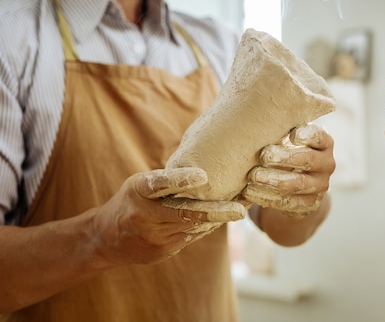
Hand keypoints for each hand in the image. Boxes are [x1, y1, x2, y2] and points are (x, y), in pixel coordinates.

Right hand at [92, 167, 245, 266]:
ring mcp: (154, 237)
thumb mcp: (141, 184)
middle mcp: (145, 216)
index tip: (202, 176)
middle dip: (216, 211)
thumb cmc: (131, 201)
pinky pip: (192, 237)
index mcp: (139, 191)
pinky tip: (222, 217)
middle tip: (240, 209)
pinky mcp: (163, 252)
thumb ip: (168, 181)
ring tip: (242, 207)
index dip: (181, 179)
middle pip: (185, 213)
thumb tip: (207, 171)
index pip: (160, 183)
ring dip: (218, 218)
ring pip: (194, 226)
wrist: (105, 239)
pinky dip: (207, 225)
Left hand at [242, 123, 333, 217]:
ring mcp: (320, 185)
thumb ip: (280, 128)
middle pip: (308, 159)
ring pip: (299, 184)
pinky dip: (269, 198)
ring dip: (274, 180)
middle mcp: (327, 163)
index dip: (306, 136)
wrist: (294, 184)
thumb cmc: (286, 150)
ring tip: (253, 176)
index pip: (319, 136)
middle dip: (284, 158)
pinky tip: (251, 193)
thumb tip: (252, 113)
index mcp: (323, 142)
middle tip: (263, 155)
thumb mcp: (287, 137)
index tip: (290, 135)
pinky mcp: (310, 204)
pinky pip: (290, 202)